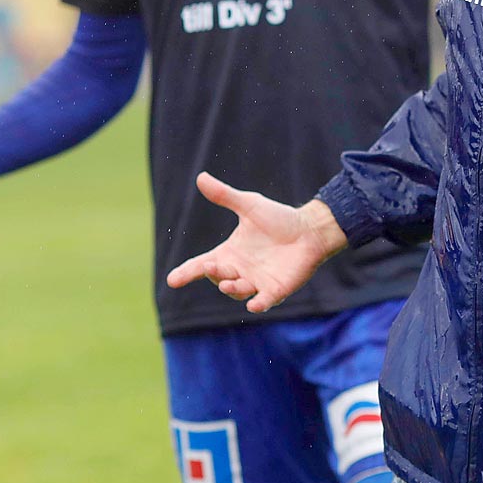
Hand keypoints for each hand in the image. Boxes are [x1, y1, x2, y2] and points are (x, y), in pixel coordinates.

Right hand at [164, 174, 346, 311]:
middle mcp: (240, 271)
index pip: (202, 265)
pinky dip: (258, 304)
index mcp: (230, 254)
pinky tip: (254, 305)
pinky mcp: (276, 290)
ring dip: (231, 288)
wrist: (310, 230)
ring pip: (238, 291)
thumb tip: (200, 177)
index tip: (172, 280)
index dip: (186, 273)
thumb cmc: (279, 219)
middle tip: (210, 265)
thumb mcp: (249, 205)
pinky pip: (264, 302)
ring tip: (228, 282)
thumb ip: (225, 196)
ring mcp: (257, 283)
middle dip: (213, 273)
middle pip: (218, 277)